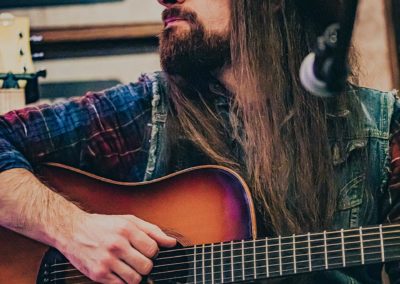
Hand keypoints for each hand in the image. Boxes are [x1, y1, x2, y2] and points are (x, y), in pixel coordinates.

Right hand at [58, 213, 175, 283]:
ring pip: (135, 279)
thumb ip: (152, 231)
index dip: (152, 252)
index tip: (146, 251)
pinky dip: (123, 282)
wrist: (72, 230)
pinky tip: (118, 272)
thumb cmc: (102, 225)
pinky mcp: (98, 274)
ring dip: (135, 275)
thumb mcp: (128, 220)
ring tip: (128, 266)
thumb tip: (171, 242)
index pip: (153, 249)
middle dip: (145, 265)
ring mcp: (107, 261)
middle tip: (137, 259)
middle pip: (146, 266)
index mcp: (126, 230)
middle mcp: (117, 245)